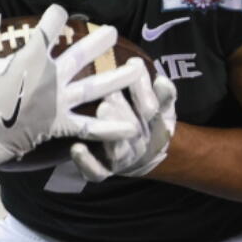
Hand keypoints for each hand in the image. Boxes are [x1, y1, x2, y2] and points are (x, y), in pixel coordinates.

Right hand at [0, 5, 133, 168]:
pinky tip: (131, 125)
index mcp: (28, 59)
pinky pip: (89, 127)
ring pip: (95, 87)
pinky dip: (110, 128)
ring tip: (138, 69)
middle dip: (99, 41)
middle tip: (113, 31)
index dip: (55, 17)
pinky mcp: (60, 124)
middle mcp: (49, 78)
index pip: (48, 29)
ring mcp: (57, 102)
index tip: (59, 11)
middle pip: (81, 54)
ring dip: (119, 78)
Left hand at [70, 61, 176, 181]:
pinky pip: (96, 173)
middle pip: (135, 131)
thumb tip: (161, 81)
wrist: (142, 157)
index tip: (132, 68)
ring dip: (109, 133)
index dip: (144, 92)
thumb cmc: (146, 122)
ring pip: (119, 151)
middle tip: (109, 93)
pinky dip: (87, 162)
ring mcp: (121, 161)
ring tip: (99, 113)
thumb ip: (164, 94)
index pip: (154, 110)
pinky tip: (77, 148)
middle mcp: (140, 146)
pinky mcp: (102, 172)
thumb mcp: (162, 106)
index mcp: (157, 127)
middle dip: (123, 112)